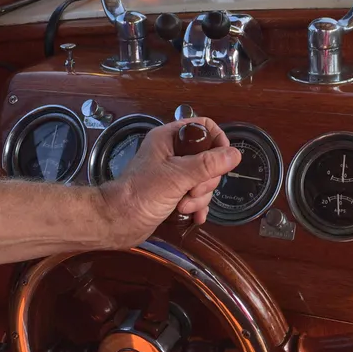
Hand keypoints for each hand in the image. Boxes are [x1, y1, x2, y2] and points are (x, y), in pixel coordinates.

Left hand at [97, 118, 239, 247]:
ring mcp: (174, 174)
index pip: (204, 128)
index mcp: (170, 138)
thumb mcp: (177, 176)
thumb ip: (207, 165)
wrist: (116, 223)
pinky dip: (198, 206)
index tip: (222, 161)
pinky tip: (194, 217)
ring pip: (204, 180)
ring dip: (200, 197)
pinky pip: (197, 196)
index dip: (217, 142)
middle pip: (209, 158)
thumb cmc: (141, 193)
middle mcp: (173, 153)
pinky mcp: (174, 194)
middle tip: (193, 190)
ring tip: (184, 206)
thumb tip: (235, 154)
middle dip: (206, 179)